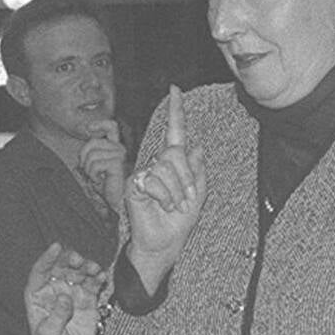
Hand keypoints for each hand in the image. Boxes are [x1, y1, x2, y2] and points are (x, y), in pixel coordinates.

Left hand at [24, 242, 104, 334]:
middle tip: (79, 260)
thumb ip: (56, 315)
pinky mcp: (88, 300)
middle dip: (70, 261)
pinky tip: (102, 276)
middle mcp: (54, 291)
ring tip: (94, 269)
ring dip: (86, 267)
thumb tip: (64, 297)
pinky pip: (93, 284)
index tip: (57, 247)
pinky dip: (98, 278)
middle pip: (61, 268)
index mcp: (38, 296)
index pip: (40, 271)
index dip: (47, 258)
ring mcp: (72, 294)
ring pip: (78, 273)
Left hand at [78, 120, 127, 213]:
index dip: (99, 124)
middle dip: (84, 158)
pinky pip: (95, 164)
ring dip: (89, 170)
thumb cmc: (107, 187)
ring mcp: (120, 155)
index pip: (111, 126)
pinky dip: (93, 175)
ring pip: (92, 155)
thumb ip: (90, 152)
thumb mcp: (95, 166)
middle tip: (91, 173)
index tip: (87, 129)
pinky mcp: (118, 163)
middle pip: (92, 142)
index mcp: (116, 147)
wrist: (118, 203)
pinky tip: (101, 181)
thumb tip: (83, 136)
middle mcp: (120, 149)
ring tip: (98, 179)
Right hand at [126, 87, 205, 294]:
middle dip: (187, 180)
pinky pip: (156, 180)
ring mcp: (144, 173)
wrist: (164, 244)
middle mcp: (156, 164)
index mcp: (173, 165)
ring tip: (173, 206)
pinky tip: (161, 206)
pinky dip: (165, 196)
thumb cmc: (178, 223)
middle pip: (175, 153)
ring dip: (177, 191)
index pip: (174, 133)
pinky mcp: (135, 183)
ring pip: (167, 167)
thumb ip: (197, 171)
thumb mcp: (197, 196)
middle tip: (186, 201)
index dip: (176, 112)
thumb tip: (198, 145)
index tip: (175, 90)